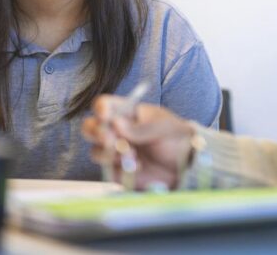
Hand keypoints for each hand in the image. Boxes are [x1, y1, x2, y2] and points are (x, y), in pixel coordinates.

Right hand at [81, 95, 195, 189]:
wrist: (186, 166)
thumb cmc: (176, 138)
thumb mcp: (163, 127)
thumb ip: (140, 127)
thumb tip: (115, 122)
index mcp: (127, 113)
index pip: (104, 105)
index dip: (101, 109)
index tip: (106, 116)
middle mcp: (116, 132)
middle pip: (90, 128)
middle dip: (96, 133)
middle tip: (110, 139)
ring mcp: (116, 152)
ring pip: (96, 151)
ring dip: (110, 154)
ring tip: (134, 155)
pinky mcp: (118, 171)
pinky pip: (108, 171)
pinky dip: (120, 169)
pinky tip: (139, 167)